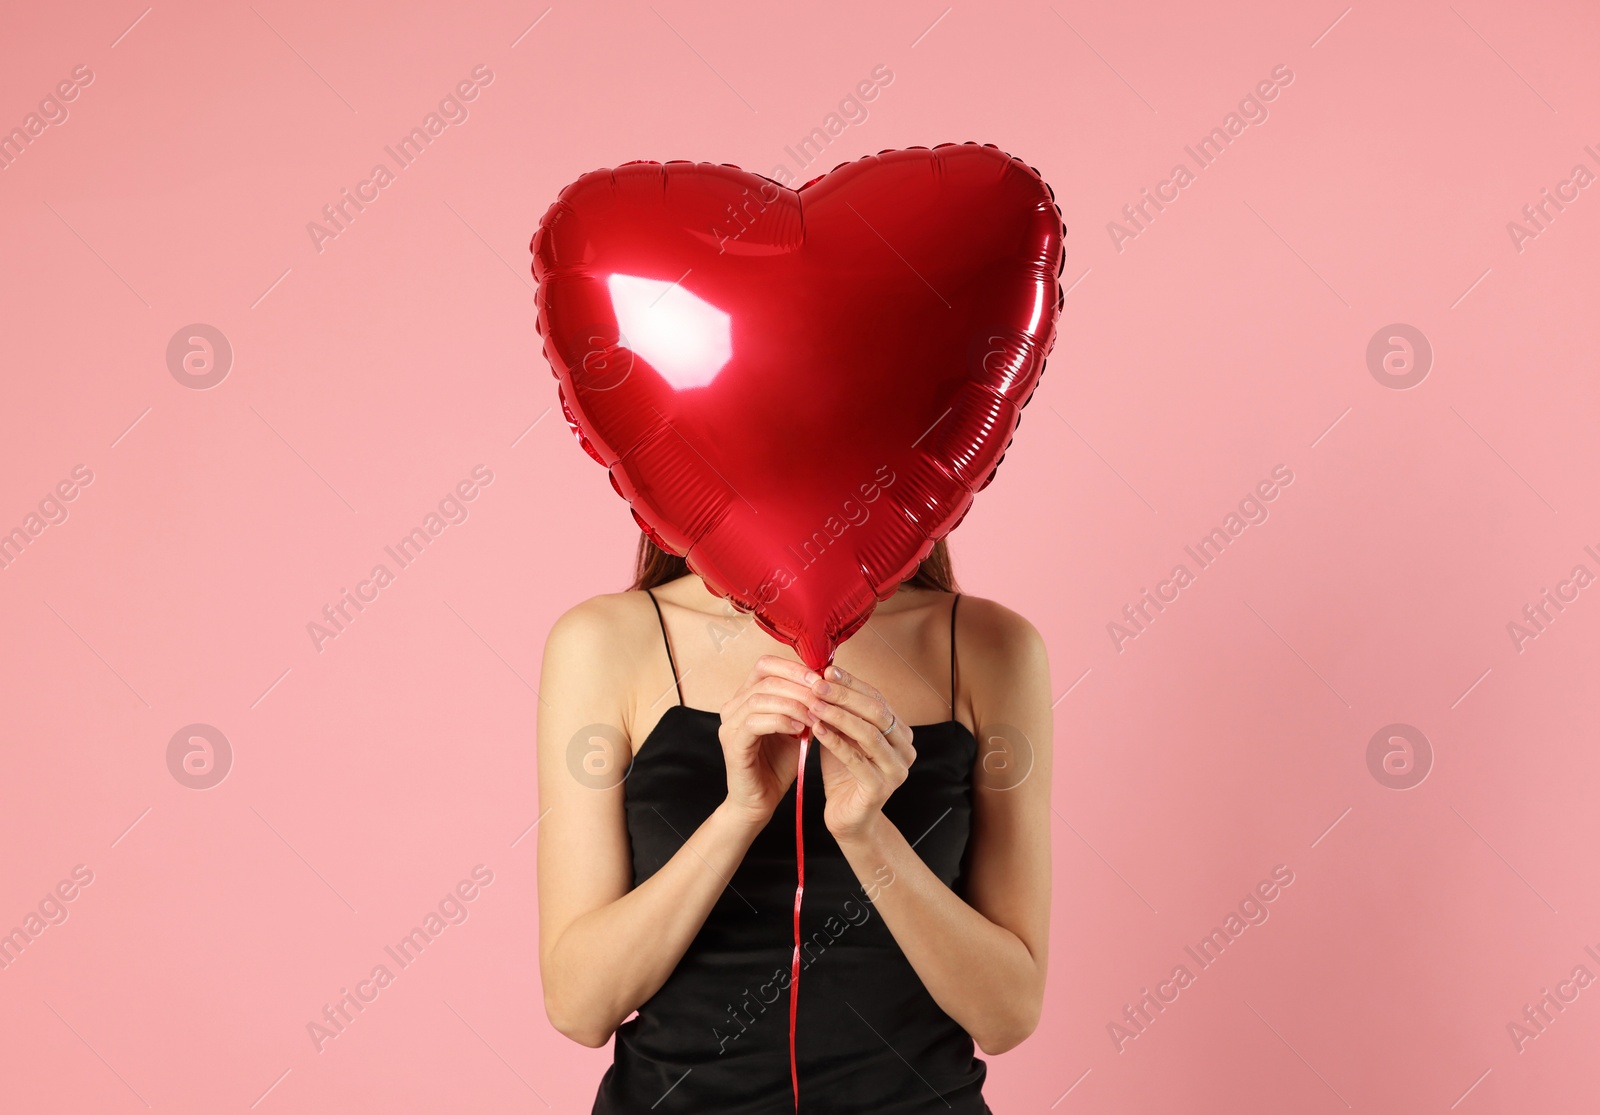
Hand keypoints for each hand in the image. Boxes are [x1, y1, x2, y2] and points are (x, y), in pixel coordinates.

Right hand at [717, 655, 817, 826]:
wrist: (760, 802)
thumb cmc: (778, 765)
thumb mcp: (797, 728)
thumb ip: (805, 706)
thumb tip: (827, 684)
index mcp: (746, 697)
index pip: (766, 665)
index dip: (794, 668)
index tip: (821, 678)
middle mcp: (733, 706)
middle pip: (765, 678)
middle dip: (799, 686)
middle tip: (823, 697)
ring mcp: (729, 724)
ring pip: (760, 697)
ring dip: (793, 703)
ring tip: (815, 715)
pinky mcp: (732, 744)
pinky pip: (756, 722)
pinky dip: (781, 721)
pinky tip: (800, 729)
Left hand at [805, 665, 916, 840]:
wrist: (847, 819)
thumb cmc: (844, 774)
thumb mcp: (843, 737)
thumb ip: (840, 712)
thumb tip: (824, 676)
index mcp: (901, 734)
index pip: (878, 699)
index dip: (853, 683)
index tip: (827, 670)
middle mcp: (905, 750)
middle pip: (877, 713)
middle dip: (845, 696)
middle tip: (818, 684)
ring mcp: (896, 771)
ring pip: (868, 734)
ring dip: (839, 716)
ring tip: (814, 704)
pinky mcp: (880, 789)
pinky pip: (857, 759)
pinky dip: (835, 742)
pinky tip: (816, 729)